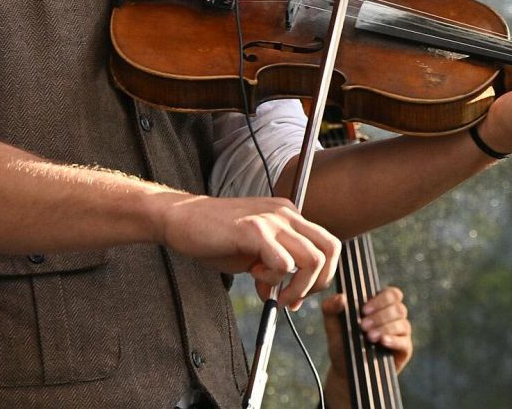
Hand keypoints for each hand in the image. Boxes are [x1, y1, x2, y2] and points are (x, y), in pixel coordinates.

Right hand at [151, 193, 340, 310]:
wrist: (181, 219)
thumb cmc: (214, 237)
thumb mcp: (253, 253)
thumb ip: (274, 268)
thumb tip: (289, 295)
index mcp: (288, 215)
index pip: (328, 245)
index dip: (319, 276)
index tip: (295, 296)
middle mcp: (285, 213)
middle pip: (331, 249)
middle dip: (318, 283)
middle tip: (292, 298)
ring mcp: (271, 220)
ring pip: (312, 259)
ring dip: (297, 285)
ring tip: (271, 291)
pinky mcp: (254, 230)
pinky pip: (284, 263)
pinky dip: (273, 279)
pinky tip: (252, 275)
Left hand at [321, 286, 412, 407]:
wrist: (345, 369)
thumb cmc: (341, 342)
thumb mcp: (332, 324)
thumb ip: (331, 307)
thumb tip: (340, 297)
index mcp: (380, 305)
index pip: (391, 294)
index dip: (381, 299)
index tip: (364, 310)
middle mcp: (393, 317)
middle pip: (398, 308)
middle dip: (380, 316)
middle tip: (363, 326)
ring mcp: (400, 333)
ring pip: (403, 323)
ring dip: (385, 327)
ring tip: (369, 337)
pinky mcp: (403, 350)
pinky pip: (405, 341)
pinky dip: (394, 340)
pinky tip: (383, 342)